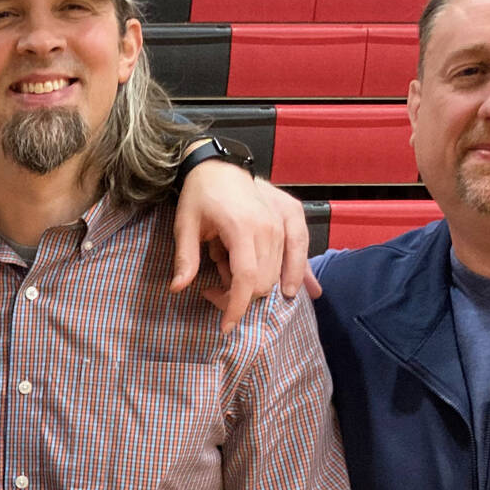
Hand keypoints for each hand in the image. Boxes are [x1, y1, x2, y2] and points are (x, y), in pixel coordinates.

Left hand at [172, 167, 316, 332]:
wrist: (220, 164)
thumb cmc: (200, 194)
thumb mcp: (185, 225)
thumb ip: (185, 258)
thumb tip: (178, 288)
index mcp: (241, 228)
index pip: (245, 279)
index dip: (236, 306)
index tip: (226, 326)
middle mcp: (268, 226)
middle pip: (263, 281)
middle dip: (238, 296)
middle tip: (213, 286)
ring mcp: (283, 222)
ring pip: (278, 273)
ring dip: (255, 282)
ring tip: (229, 266)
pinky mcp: (292, 216)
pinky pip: (301, 251)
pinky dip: (301, 273)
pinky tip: (311, 291)